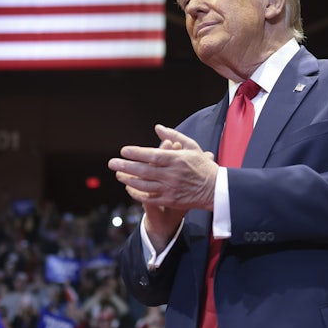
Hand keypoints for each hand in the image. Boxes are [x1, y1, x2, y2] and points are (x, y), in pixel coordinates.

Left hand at [109, 124, 217, 241]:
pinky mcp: (170, 200)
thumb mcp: (192, 147)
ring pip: (144, 185)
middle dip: (125, 166)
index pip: (152, 155)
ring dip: (128, 180)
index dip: (136, 153)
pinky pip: (149, 198)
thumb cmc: (203, 166)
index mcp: (176, 160)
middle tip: (112, 163)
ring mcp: (170, 189)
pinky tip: (129, 188)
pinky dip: (137, 193)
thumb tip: (157, 128)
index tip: (124, 150)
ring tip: (118, 175)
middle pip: (144, 170)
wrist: (215, 189)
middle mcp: (172, 174)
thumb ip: (174, 136)